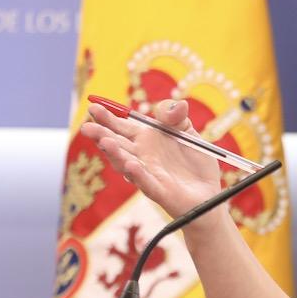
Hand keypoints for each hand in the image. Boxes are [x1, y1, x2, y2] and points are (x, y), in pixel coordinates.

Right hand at [81, 99, 221, 217]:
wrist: (209, 193)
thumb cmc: (194, 164)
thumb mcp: (188, 133)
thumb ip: (177, 118)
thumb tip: (178, 104)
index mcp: (146, 140)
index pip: (122, 127)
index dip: (108, 118)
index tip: (94, 107)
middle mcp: (142, 157)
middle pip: (118, 145)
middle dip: (102, 135)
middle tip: (87, 127)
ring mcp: (149, 174)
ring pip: (126, 164)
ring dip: (115, 153)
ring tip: (105, 141)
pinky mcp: (160, 191)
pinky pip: (147, 183)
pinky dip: (138, 175)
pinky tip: (131, 165)